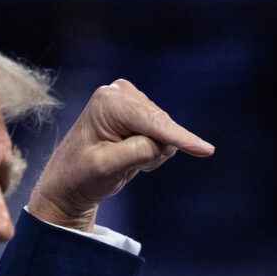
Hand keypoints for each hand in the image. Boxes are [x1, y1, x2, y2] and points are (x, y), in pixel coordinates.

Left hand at [27, 79, 213, 230]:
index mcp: (109, 101)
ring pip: (166, 133)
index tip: (207, 150)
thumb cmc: (81, 175)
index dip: (181, 139)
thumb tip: (164, 143)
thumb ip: (137, 152)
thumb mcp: (106, 167)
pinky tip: (130, 156)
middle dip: (152, 152)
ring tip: (124, 161)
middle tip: (124, 165)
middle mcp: (122, 93)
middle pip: (162, 127)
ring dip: (152, 153)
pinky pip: (164, 136)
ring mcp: (132, 101)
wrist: (69, 182)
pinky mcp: (140, 112)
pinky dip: (152, 152)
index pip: (154, 122)